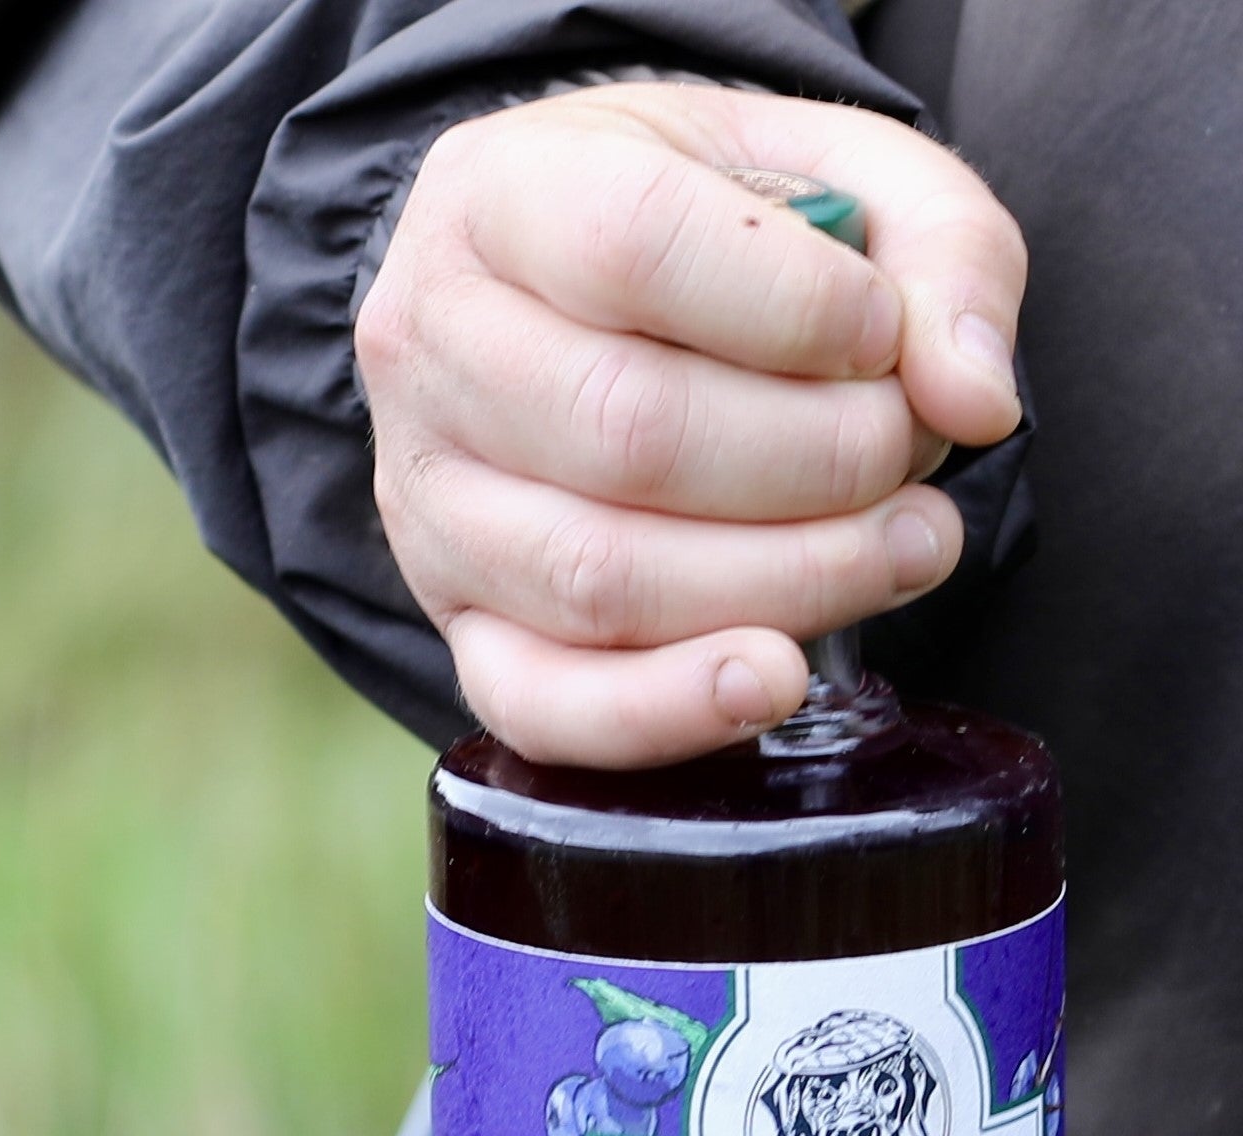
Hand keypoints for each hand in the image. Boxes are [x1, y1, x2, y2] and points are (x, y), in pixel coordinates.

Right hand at [356, 84, 1026, 765]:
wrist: (568, 285)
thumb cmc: (707, 221)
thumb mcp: (836, 163)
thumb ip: (938, 247)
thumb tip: (971, 399)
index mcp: (499, 194)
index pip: (638, 247)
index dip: (800, 308)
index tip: (887, 333)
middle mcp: (427, 347)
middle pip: (628, 432)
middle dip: (823, 460)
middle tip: (911, 450)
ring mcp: (424, 497)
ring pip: (599, 576)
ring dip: (790, 579)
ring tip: (904, 544)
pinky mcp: (452, 614)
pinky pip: (536, 700)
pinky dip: (663, 713)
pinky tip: (772, 680)